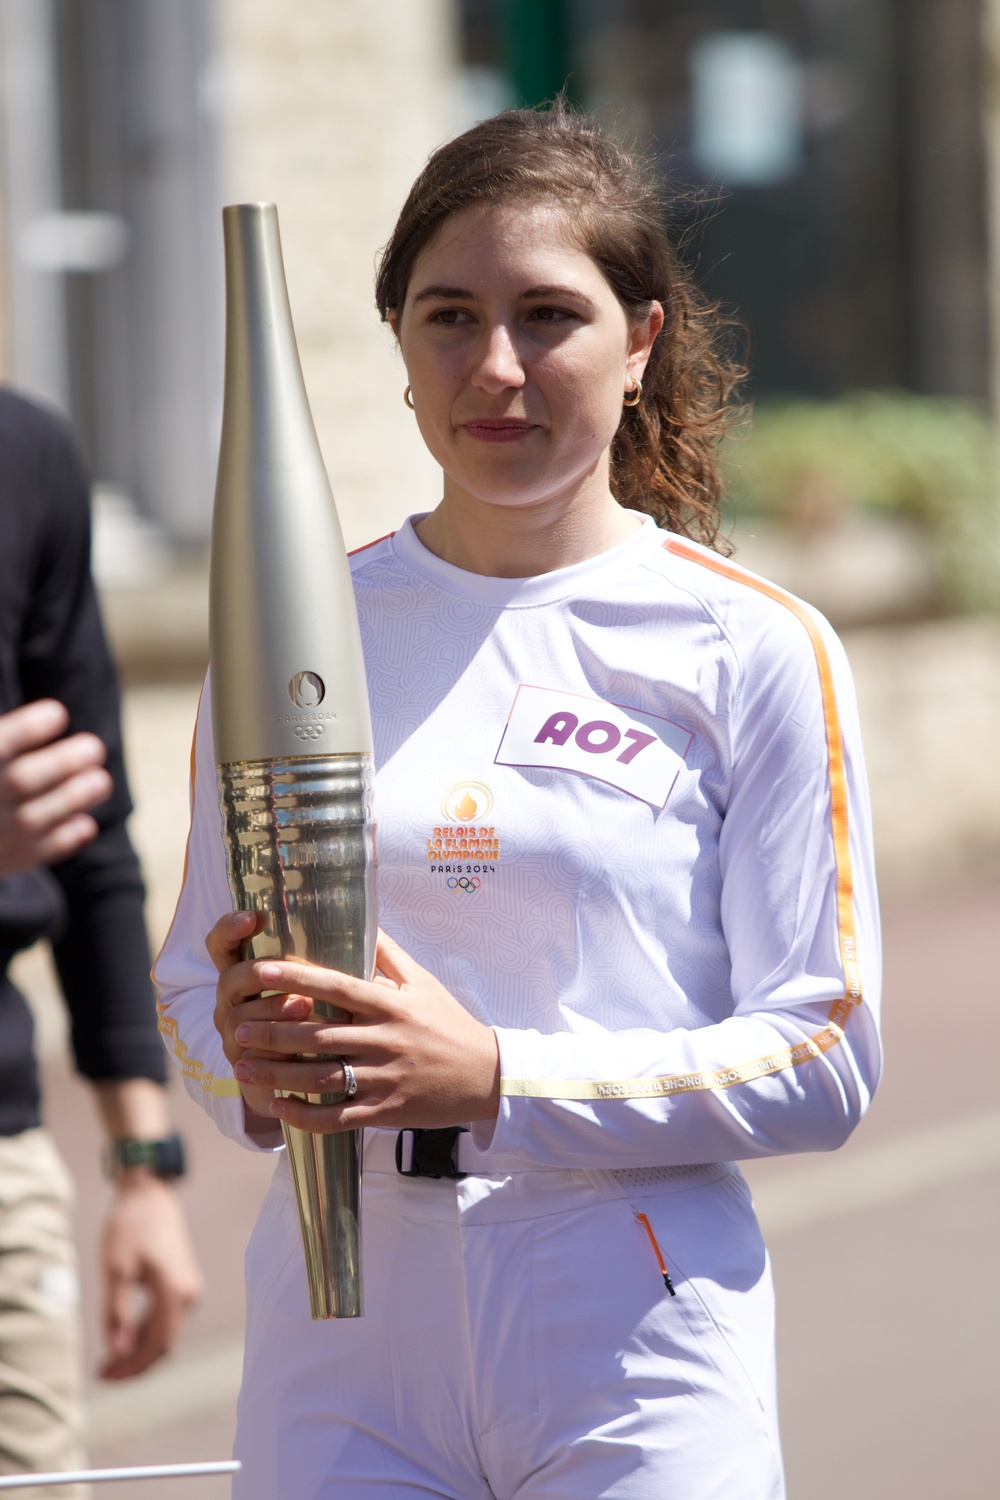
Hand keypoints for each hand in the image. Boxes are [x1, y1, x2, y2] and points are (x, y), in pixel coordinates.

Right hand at [0, 699, 111, 875]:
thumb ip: (11, 740)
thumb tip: (55, 711)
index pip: (0, 745)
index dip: (26, 729)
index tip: (58, 712)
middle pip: (20, 780)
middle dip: (61, 763)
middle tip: (95, 747)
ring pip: (32, 818)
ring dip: (72, 798)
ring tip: (101, 780)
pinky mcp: (6, 860)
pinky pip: (37, 852)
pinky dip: (65, 838)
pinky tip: (84, 822)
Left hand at [100, 1171, 202, 1379]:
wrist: (149, 1195)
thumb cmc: (129, 1228)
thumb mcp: (116, 1271)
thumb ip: (117, 1314)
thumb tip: (116, 1352)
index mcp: (175, 1291)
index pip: (158, 1347)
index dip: (131, 1368)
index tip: (101, 1376)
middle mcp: (189, 1294)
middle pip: (165, 1346)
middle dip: (134, 1365)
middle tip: (100, 1373)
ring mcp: (189, 1289)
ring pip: (167, 1335)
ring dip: (139, 1352)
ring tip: (106, 1360)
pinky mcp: (182, 1285)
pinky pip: (167, 1320)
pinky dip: (146, 1335)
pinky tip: (122, 1339)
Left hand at [207, 912, 500, 1134]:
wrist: (485, 1076)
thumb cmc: (448, 1022)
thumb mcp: (423, 981)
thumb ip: (387, 952)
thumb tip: (360, 916)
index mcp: (389, 1004)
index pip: (335, 986)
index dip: (295, 978)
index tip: (260, 970)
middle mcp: (384, 1039)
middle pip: (317, 1035)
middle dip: (272, 1031)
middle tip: (237, 1027)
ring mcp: (384, 1078)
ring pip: (320, 1077)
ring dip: (276, 1074)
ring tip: (241, 1066)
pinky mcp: (385, 1111)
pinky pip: (337, 1116)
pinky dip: (304, 1113)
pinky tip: (278, 1106)